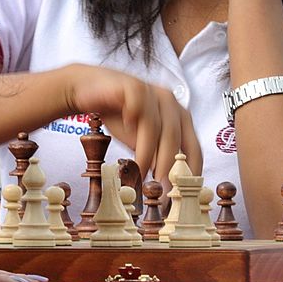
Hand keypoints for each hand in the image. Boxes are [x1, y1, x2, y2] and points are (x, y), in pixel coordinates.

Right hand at [64, 64, 201, 181]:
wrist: (89, 88)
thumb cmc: (119, 115)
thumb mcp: (141, 141)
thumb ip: (156, 158)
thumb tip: (167, 188)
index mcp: (179, 116)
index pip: (193, 148)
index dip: (189, 173)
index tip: (181, 195)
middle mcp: (169, 102)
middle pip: (175, 139)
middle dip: (168, 168)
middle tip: (160, 191)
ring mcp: (151, 92)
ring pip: (156, 126)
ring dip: (148, 153)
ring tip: (140, 172)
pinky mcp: (132, 85)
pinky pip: (137, 108)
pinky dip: (133, 123)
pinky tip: (127, 134)